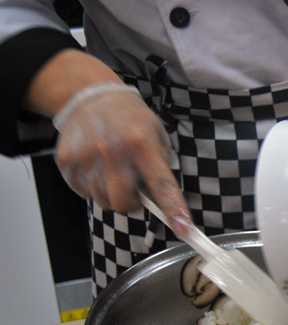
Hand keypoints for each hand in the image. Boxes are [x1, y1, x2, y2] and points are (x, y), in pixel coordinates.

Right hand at [53, 83, 190, 235]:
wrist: (90, 95)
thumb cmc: (129, 118)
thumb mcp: (155, 133)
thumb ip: (160, 164)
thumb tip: (162, 197)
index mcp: (143, 145)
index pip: (162, 185)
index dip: (174, 209)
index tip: (183, 229)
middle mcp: (114, 152)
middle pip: (123, 203)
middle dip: (131, 203)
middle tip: (133, 187)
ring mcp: (87, 157)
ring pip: (102, 200)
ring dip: (110, 193)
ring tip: (111, 169)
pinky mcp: (66, 161)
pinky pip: (82, 192)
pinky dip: (91, 185)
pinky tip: (95, 165)